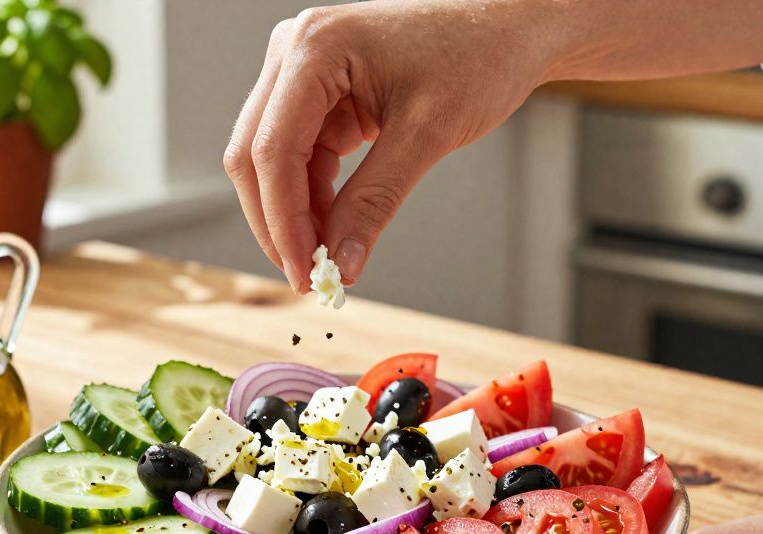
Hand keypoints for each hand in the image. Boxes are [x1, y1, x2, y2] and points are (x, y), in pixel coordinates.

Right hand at [223, 0, 554, 290]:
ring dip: (294, 214)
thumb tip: (342, 263)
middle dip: (278, 221)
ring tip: (328, 257)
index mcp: (315, 47)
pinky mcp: (319, 94)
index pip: (273, 149)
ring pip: (271, 161)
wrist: (507, 29)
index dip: (282, 219)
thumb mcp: (427, 134)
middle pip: (255, 155)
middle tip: (309, 276)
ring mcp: (302, 72)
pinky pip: (299, 156)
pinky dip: (313, 197)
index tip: (304, 272)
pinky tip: (334, 228)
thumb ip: (375, 201)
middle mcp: (295, 52)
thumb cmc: (478, 55)